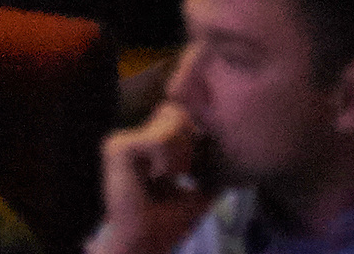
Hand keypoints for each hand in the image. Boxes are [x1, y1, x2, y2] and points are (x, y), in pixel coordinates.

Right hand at [95, 102, 213, 253]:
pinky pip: (159, 140)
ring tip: (165, 177)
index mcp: (147, 146)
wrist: (144, 244)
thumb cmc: (166, 223)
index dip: (192, 136)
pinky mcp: (118, 147)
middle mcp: (132, 138)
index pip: (178, 116)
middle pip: (176, 113)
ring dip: (178, 156)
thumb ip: (211, 173)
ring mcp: (123, 141)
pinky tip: (156, 178)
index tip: (187, 169)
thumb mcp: (197, 194)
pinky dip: (167, 162)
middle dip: (187, 145)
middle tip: (176, 174)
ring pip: (171, 122)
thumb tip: (234, 160)